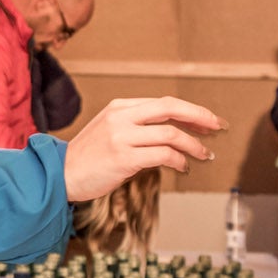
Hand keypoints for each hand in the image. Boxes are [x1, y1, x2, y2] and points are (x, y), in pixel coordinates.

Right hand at [62, 98, 222, 200]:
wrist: (60, 175)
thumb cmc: (87, 158)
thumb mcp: (109, 130)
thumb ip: (135, 126)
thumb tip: (172, 132)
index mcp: (119, 107)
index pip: (164, 103)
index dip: (191, 110)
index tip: (209, 120)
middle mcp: (121, 117)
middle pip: (170, 108)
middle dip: (200, 117)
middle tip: (218, 128)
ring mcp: (121, 136)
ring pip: (170, 134)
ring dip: (193, 146)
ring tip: (203, 155)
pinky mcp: (123, 158)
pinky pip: (162, 155)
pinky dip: (179, 160)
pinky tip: (184, 167)